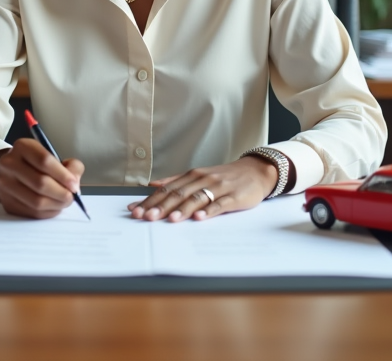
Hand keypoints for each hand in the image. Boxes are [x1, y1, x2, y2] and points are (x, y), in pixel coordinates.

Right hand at [0, 139, 84, 218]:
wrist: (12, 172)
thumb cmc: (38, 164)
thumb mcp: (54, 155)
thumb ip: (70, 166)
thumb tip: (74, 183)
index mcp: (22, 146)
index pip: (44, 161)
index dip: (63, 175)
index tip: (74, 184)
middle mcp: (9, 164)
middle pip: (40, 183)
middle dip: (61, 193)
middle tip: (71, 196)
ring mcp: (5, 184)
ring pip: (36, 201)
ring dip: (56, 205)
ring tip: (64, 202)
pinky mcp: (6, 202)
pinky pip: (32, 212)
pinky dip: (48, 212)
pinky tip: (54, 207)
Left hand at [127, 155, 279, 221]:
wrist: (256, 171)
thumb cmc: (225, 176)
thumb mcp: (199, 175)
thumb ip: (177, 180)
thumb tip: (152, 184)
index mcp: (193, 175)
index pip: (168, 188)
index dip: (151, 200)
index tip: (136, 210)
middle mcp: (203, 179)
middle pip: (179, 193)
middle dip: (161, 206)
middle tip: (146, 217)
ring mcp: (219, 187)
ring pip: (197, 198)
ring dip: (183, 209)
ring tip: (171, 220)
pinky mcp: (234, 197)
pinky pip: (220, 204)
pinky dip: (209, 211)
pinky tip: (200, 218)